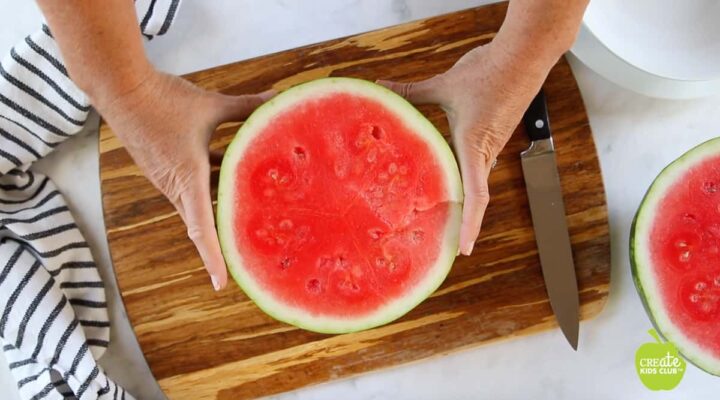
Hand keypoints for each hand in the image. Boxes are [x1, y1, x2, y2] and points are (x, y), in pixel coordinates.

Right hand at [99, 70, 271, 289]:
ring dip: (218, 212)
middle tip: (244, 260)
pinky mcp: (162, 169)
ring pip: (196, 204)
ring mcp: (166, 179)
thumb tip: (277, 97)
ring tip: (247, 222)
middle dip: (220, 244)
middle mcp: (174, 186)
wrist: (120, 88)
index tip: (222, 283)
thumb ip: (246, 106)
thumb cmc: (163, 99)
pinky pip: (189, 188)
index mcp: (187, 177)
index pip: (201, 227)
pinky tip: (231, 178)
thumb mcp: (211, 105)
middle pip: (200, 224)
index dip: (212, 256)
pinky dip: (210, 190)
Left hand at [380, 42, 551, 255]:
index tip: (464, 249)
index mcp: (474, 146)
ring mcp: (493, 145)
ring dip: (463, 200)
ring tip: (444, 221)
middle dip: (463, 222)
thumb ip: (411, 91)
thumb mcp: (444, 85)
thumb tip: (382, 85)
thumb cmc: (488, 71)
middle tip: (447, 246)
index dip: (470, 225)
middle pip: (475, 196)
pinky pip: (478, 163)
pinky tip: (448, 178)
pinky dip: (464, 176)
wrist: (524, 55)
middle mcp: (486, 152)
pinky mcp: (495, 136)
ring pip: (474, 179)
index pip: (476, 195)